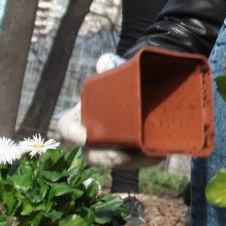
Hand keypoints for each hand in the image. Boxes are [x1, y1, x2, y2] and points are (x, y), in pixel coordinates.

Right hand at [57, 54, 162, 168]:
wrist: (137, 95)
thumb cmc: (117, 87)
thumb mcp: (113, 76)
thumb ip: (108, 68)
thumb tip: (104, 62)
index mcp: (80, 119)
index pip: (66, 129)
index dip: (70, 134)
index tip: (82, 136)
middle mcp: (92, 141)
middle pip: (93, 156)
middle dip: (105, 158)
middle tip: (119, 155)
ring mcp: (110, 151)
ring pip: (117, 163)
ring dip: (131, 162)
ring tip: (149, 154)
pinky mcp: (129, 156)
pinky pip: (136, 162)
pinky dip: (147, 159)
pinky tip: (159, 154)